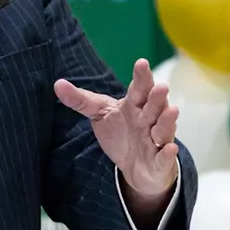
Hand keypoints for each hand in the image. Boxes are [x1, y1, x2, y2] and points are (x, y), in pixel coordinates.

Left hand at [54, 58, 179, 208]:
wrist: (135, 166)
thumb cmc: (121, 133)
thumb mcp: (99, 114)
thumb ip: (81, 100)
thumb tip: (57, 84)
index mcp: (134, 105)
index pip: (139, 89)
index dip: (141, 77)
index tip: (141, 63)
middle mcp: (148, 120)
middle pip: (154, 106)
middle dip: (157, 97)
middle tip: (161, 86)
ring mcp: (157, 140)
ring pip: (164, 129)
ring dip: (167, 121)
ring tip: (172, 110)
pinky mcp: (160, 161)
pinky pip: (165, 157)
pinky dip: (168, 154)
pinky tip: (170, 149)